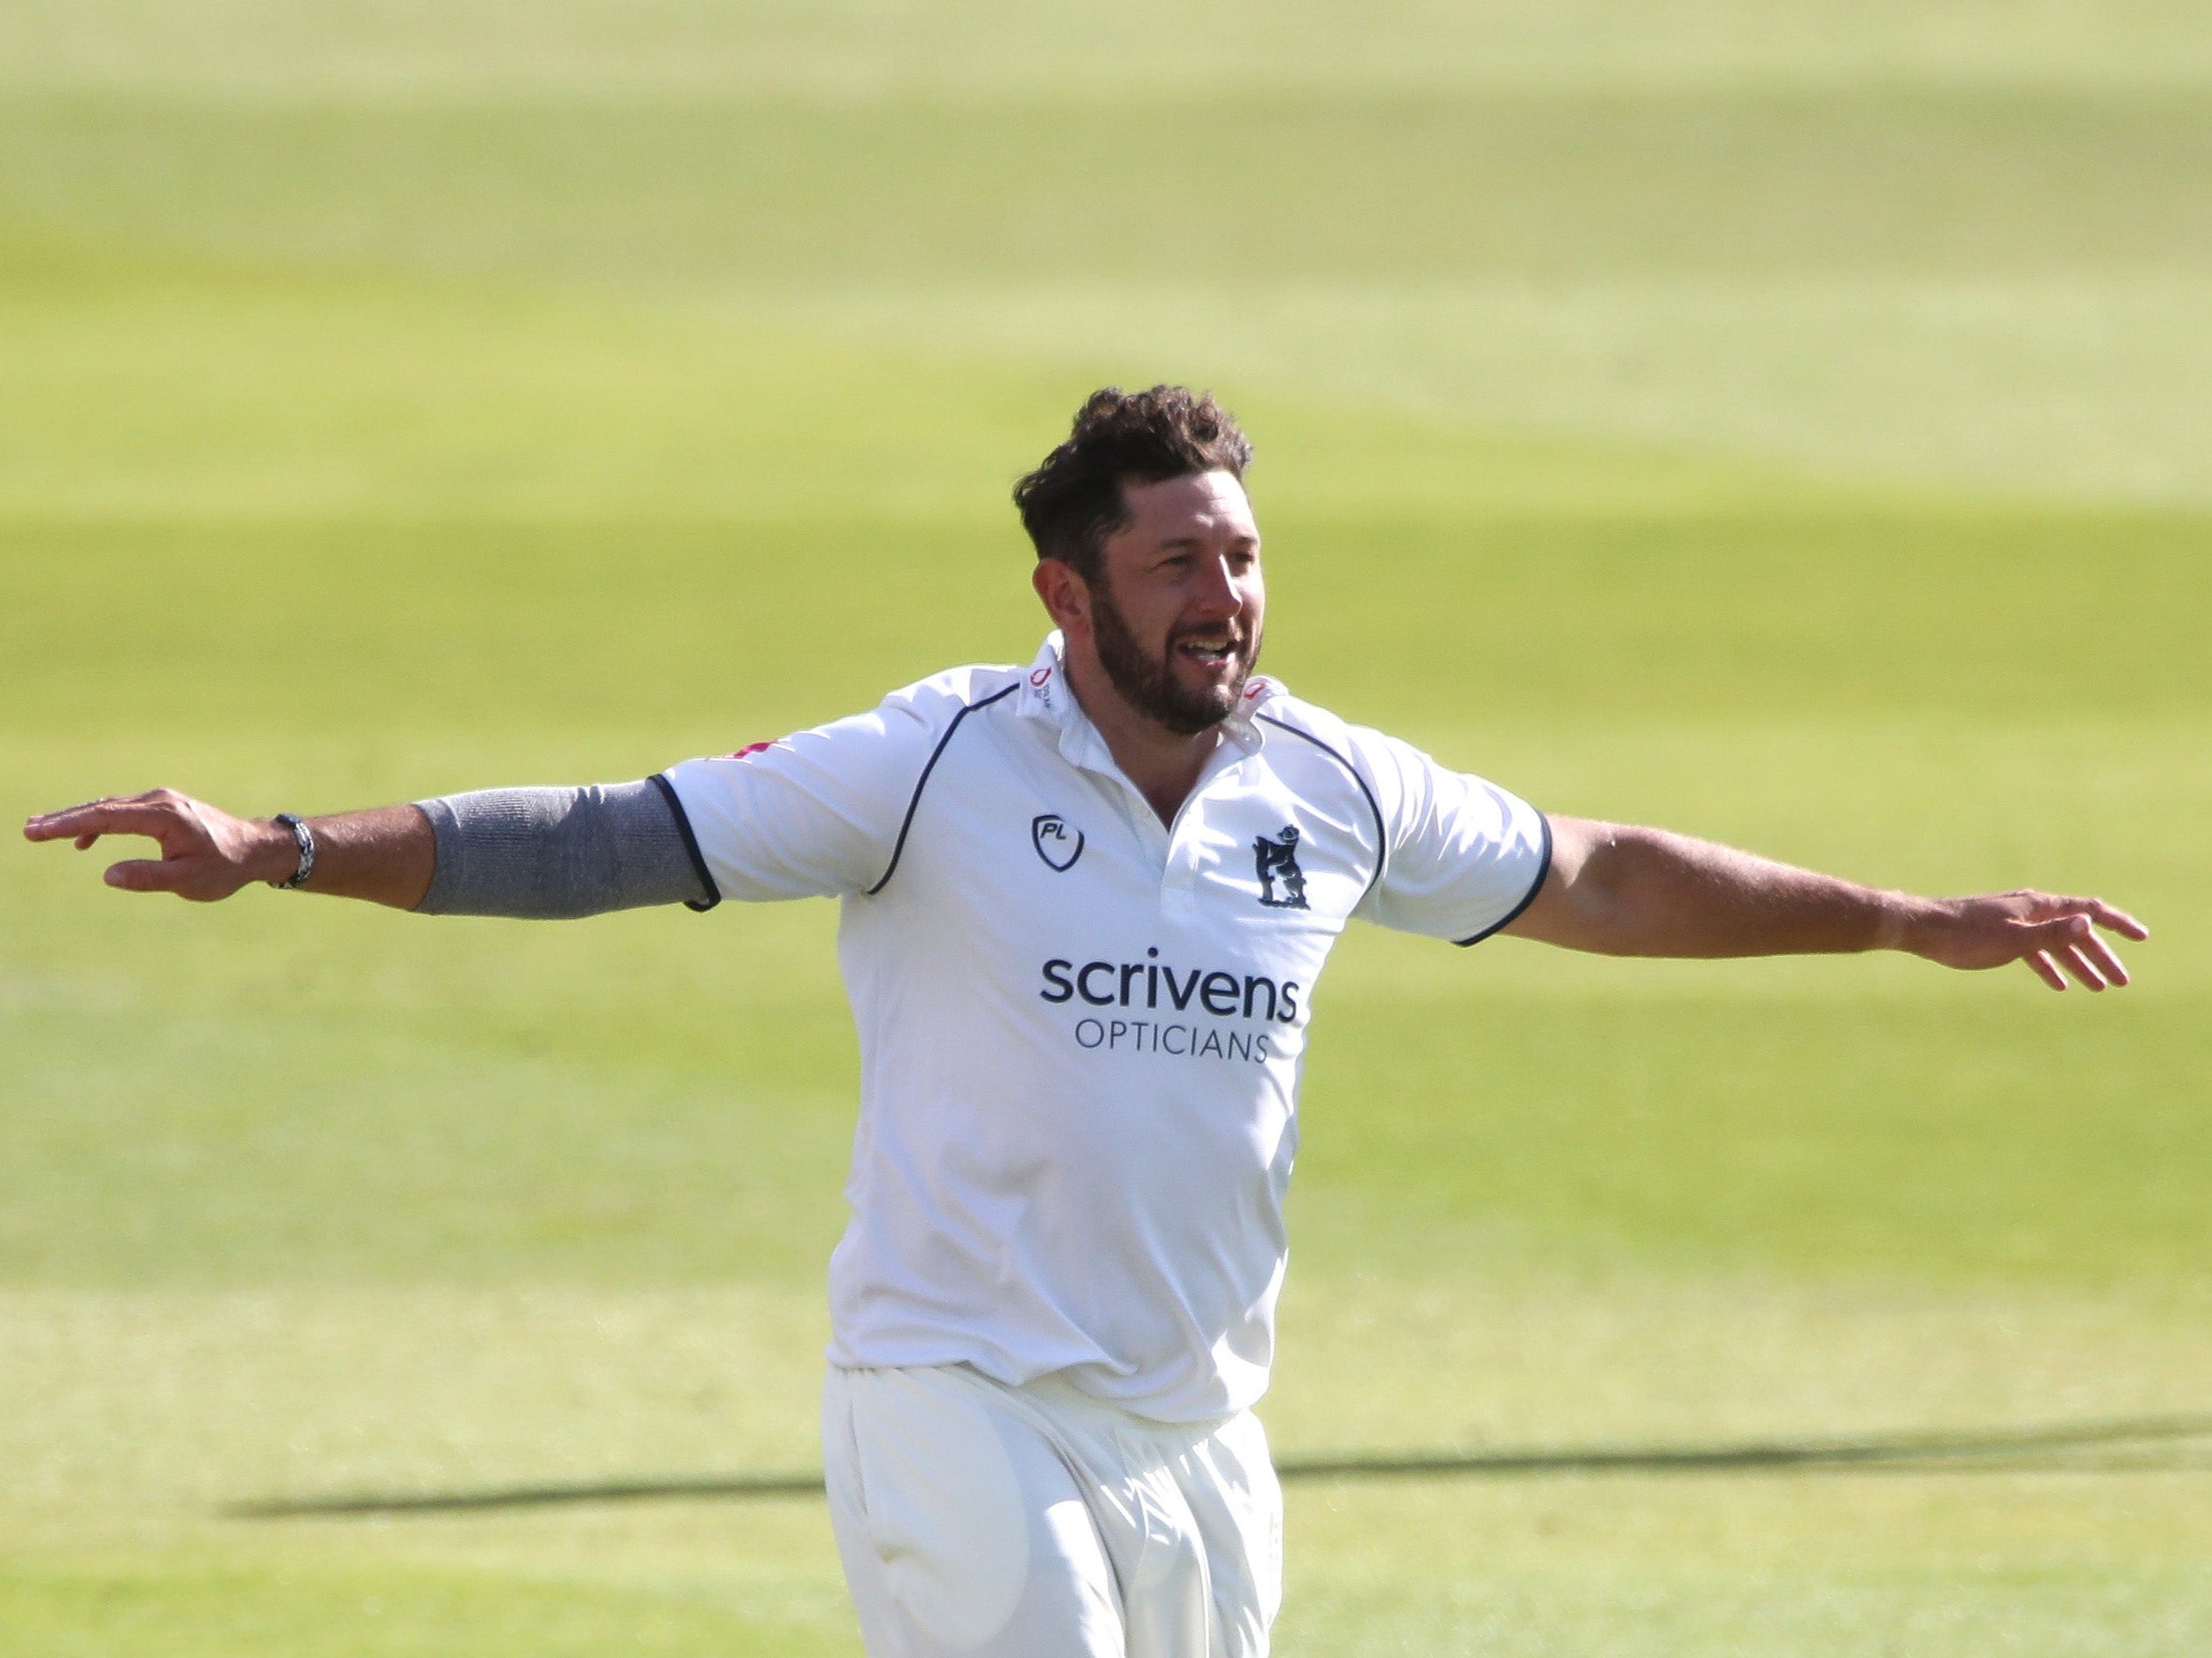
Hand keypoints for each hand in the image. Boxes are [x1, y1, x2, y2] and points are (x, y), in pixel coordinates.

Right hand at [22, 789, 297, 900]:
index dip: (68, 825)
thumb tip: (109, 874)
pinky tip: (85, 841)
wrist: (256, 849)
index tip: (38, 832)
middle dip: (64, 819)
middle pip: (102, 807)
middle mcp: (160, 801)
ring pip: (110, 807)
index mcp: (164, 816)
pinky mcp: (165, 807)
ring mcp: (162, 801)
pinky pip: (124, 812)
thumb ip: (149, 877)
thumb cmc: (225, 867)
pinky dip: (100, 822)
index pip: (106, 818)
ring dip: (78, 818)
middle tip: (28, 830)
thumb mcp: (189, 880)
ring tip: (43, 830)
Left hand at [1906, 889, 2148, 990]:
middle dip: (2101, 956)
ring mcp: (2015, 922)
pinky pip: (2033, 952)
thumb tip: (2089, 922)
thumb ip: (2052, 934)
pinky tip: (2058, 985)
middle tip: (2121, 982)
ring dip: (2078, 965)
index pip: (2090, 909)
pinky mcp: (1999, 936)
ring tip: (2098, 988)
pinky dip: (2048, 967)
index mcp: (2040, 905)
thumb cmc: (1966, 934)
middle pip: (2076, 932)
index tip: (2141, 937)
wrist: (1922, 929)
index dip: (2118, 923)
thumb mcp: (2014, 938)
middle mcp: (2031, 909)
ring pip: (2055, 944)